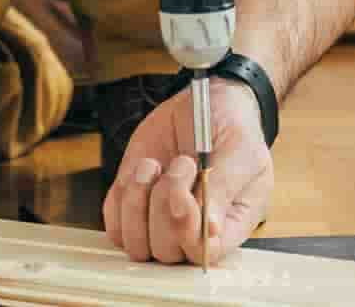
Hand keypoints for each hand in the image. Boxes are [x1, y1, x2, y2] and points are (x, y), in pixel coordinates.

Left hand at [103, 79, 272, 264]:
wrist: (206, 100)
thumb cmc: (232, 127)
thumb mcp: (239, 149)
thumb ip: (224, 187)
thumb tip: (210, 230)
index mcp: (228, 225)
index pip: (203, 255)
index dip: (188, 233)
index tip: (184, 196)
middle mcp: (192, 232)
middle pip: (166, 251)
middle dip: (165, 204)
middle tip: (184, 163)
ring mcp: (160, 221)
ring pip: (135, 243)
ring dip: (140, 200)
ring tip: (158, 165)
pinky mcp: (135, 206)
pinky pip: (115, 222)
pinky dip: (124, 194)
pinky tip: (145, 167)